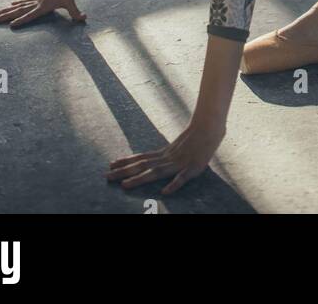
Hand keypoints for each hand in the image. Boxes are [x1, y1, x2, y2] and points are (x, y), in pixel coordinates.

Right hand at [0, 0, 85, 28]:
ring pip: (19, 7)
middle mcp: (37, 4)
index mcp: (42, 7)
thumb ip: (76, 12)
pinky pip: (25, 2)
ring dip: (8, 11)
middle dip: (7, 16)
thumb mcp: (71, 2)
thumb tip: (84, 18)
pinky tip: (12, 4)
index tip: (11, 25)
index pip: (30, 15)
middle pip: (19, 11)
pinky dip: (18, 4)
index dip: (21, 20)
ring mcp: (36, 1)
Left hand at [107, 119, 224, 195]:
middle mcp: (168, 158)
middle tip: (106, 176)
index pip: (142, 157)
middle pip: (143, 166)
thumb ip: (168, 153)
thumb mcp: (178, 146)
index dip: (126, 161)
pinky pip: (182, 178)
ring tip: (125, 185)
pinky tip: (165, 192)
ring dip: (140, 179)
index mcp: (164, 153)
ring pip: (156, 173)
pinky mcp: (193, 168)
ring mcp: (179, 163)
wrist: (211, 125)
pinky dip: (174, 184)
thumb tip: (157, 157)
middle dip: (124, 171)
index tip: (110, 165)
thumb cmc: (196, 135)